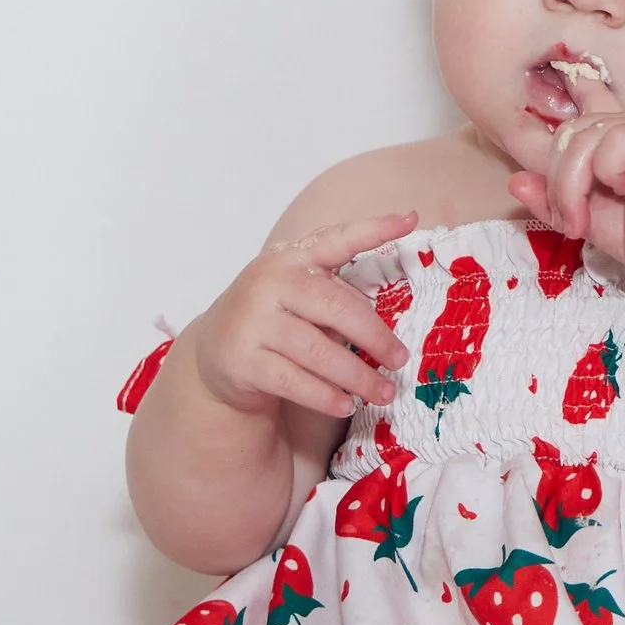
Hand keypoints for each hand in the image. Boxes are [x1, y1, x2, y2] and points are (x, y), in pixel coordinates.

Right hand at [188, 212, 416, 417]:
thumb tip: (386, 334)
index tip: (409, 220)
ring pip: (318, 351)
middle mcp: (271, 283)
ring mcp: (254, 321)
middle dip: (375, 336)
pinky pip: (294, 381)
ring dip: (357, 376)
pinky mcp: (244, 359)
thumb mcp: (300, 295)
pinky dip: (325, 396)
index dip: (374, 229)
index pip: (337, 239)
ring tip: (384, 392)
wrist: (215, 350)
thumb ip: (336, 299)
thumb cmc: (274, 318)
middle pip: (335, 307)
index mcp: (292, 258)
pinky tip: (346, 405)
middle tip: (400, 359)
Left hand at [508, 76, 624, 284]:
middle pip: (568, 132)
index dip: (557, 102)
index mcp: (617, 133)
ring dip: (571, 187)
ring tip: (582, 221)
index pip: (579, 101)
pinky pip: (609, 144)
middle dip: (556, 182)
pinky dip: (604, 174)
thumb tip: (514, 180)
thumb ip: (552, 197)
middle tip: (569, 221)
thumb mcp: (585, 217)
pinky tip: (623, 192)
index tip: (540, 96)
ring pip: (582, 138)